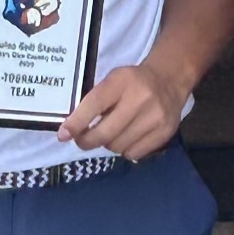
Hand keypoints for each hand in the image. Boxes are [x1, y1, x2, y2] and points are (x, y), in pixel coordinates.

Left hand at [57, 62, 187, 158]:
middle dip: (87, 141)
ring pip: (118, 146)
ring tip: (113, 133)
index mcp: (122, 81)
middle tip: (83, 140)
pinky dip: (126, 150)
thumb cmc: (133, 81)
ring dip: (109, 144)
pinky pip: (134, 154)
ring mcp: (155, 117)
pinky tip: (129, 137)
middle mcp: (141, 98)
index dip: (76, 123)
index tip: (64, 135)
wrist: (169, 80)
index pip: (94, 104)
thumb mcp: (113, 80)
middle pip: (105, 133)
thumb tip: (71, 130)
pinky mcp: (165, 131)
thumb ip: (94, 101)